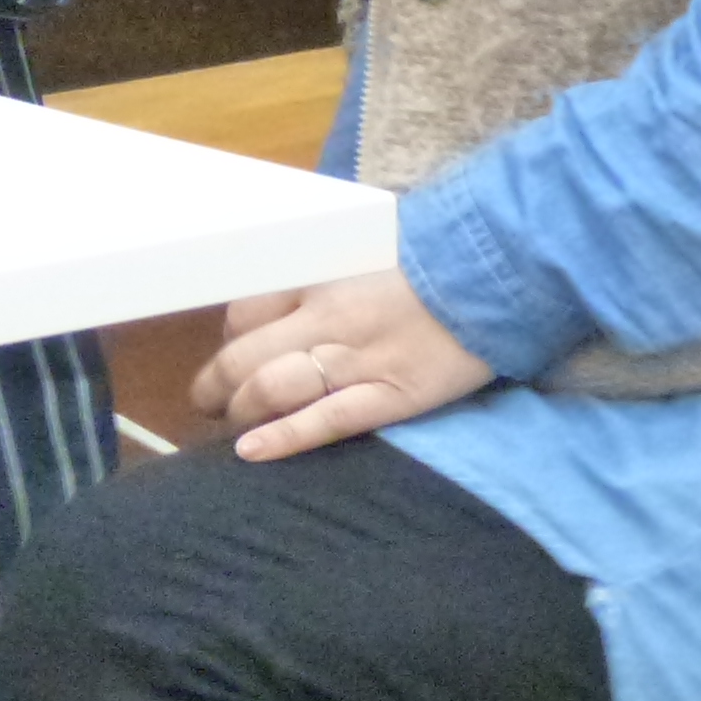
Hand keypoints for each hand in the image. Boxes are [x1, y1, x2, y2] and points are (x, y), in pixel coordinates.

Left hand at [194, 268, 494, 460]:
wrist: (495, 270)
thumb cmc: (431, 254)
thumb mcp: (359, 248)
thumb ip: (319, 274)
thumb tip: (284, 298)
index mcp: (315, 276)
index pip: (243, 311)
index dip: (228, 338)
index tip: (229, 353)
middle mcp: (324, 318)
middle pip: (245, 356)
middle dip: (215, 384)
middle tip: (205, 401)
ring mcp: (356, 360)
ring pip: (272, 390)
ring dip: (239, 412)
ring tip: (228, 425)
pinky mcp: (391, 395)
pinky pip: (325, 422)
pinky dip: (282, 439)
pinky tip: (250, 453)